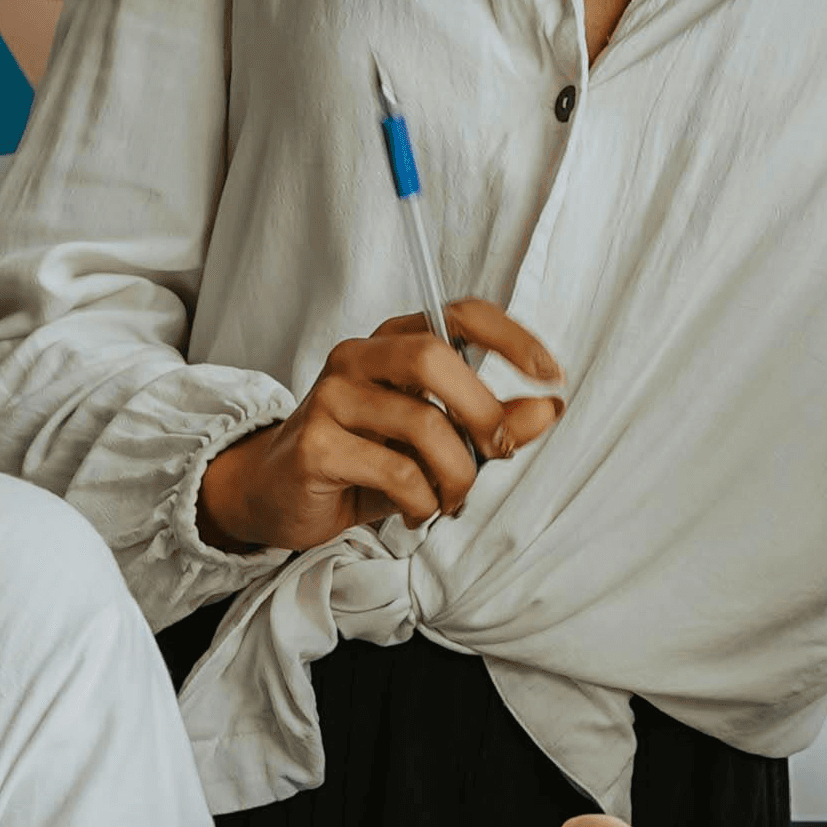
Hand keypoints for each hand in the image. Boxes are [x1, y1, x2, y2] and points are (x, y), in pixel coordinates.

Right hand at [197, 301, 566, 553]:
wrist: (275, 495)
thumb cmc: (362, 463)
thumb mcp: (435, 442)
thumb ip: (489, 424)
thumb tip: (547, 409)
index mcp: (391, 343)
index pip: (458, 314)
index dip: (511, 337)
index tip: (552, 374)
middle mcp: (357, 357)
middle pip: (435, 357)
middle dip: (482, 411)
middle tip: (498, 451)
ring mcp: (330, 397)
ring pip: (422, 423)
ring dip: (456, 474)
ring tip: (450, 499)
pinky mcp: (315, 444)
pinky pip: (396, 471)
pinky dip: (422, 501)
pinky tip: (415, 511)